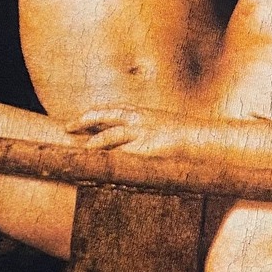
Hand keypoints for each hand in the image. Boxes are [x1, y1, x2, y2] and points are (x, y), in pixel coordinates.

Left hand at [66, 108, 196, 158]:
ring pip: (112, 134)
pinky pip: (125, 152)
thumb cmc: (184, 134)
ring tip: (82, 149)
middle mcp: (139, 118)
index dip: (93, 114)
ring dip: (95, 141)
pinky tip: (100, 162)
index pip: (111, 109)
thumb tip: (136, 138)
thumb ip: (146, 129)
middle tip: (68, 127)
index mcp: (142, 112)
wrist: (202, 137)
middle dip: (84, 120)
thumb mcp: (162, 126)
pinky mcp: (148, 147)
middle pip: (105, 115)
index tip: (79, 119)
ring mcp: (144, 132)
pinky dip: (111, 157)